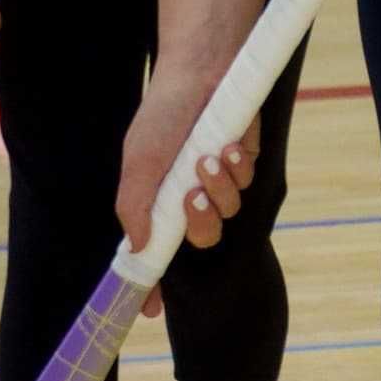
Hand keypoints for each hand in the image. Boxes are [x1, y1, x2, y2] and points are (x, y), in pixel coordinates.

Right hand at [115, 47, 258, 263]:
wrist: (200, 72)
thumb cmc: (162, 115)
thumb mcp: (138, 162)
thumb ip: (134, 207)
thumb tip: (138, 248)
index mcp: (156, 202)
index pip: (156, 251)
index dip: (153, 281)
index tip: (150, 309)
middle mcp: (186, 196)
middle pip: (201, 238)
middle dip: (200, 223)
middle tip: (191, 198)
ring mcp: (216, 181)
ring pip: (227, 211)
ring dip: (218, 188)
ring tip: (207, 156)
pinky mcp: (242, 163)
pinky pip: (246, 183)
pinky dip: (237, 167)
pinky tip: (227, 144)